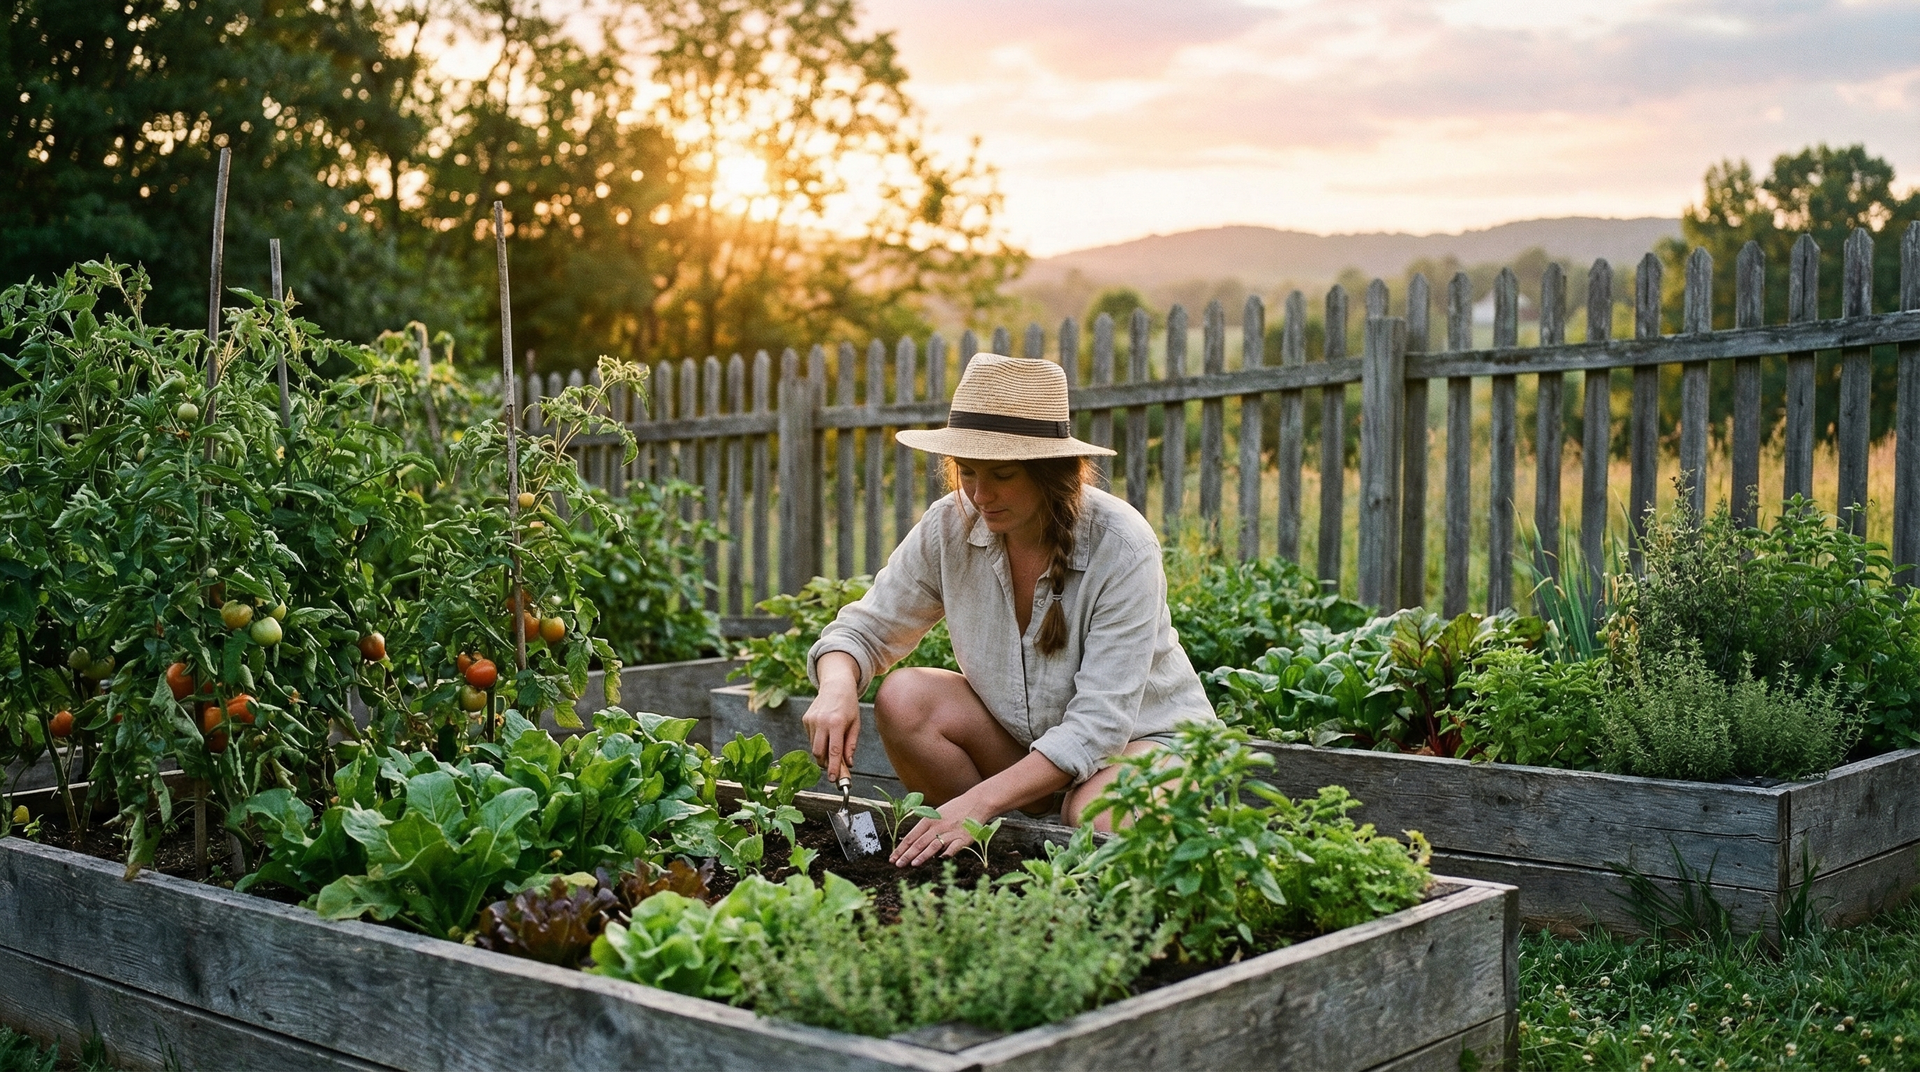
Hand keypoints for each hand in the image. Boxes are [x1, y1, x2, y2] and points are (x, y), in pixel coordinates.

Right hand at [803, 653, 861, 781]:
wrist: (836, 685)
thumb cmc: (849, 705)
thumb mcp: (856, 724)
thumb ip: (851, 744)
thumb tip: (849, 763)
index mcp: (836, 723)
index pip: (834, 751)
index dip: (834, 767)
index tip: (834, 779)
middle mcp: (821, 722)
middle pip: (819, 753)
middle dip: (826, 763)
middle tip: (834, 767)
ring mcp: (811, 720)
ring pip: (814, 747)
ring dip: (823, 752)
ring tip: (832, 743)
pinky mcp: (805, 719)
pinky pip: (811, 738)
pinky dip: (819, 741)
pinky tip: (826, 732)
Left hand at [890, 791, 990, 867]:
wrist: (976, 803)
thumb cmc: (955, 810)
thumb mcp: (936, 815)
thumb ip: (925, 828)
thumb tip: (911, 842)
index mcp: (929, 820)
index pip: (911, 836)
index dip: (901, 848)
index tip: (892, 858)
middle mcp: (937, 826)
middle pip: (919, 842)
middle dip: (907, 855)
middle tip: (898, 864)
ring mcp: (950, 832)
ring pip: (933, 845)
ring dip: (923, 855)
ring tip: (913, 864)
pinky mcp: (963, 838)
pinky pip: (954, 846)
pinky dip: (947, 852)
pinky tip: (941, 859)